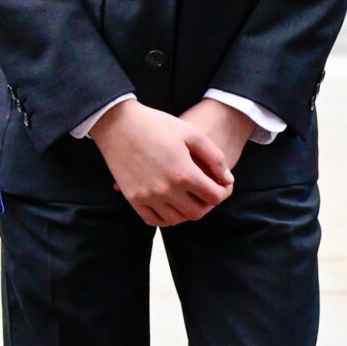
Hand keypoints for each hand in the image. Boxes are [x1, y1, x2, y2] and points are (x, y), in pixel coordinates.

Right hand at [91, 99, 237, 225]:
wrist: (119, 124)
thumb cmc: (157, 125)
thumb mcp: (192, 133)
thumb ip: (214, 158)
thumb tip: (227, 179)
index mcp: (184, 173)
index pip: (215, 197)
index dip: (224, 192)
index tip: (223, 185)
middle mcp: (167, 190)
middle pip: (197, 213)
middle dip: (207, 203)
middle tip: (206, 191)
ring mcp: (148, 197)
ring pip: (176, 220)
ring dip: (187, 211)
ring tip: (189, 197)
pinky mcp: (133, 199)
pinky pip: (154, 220)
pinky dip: (165, 217)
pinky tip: (170, 204)